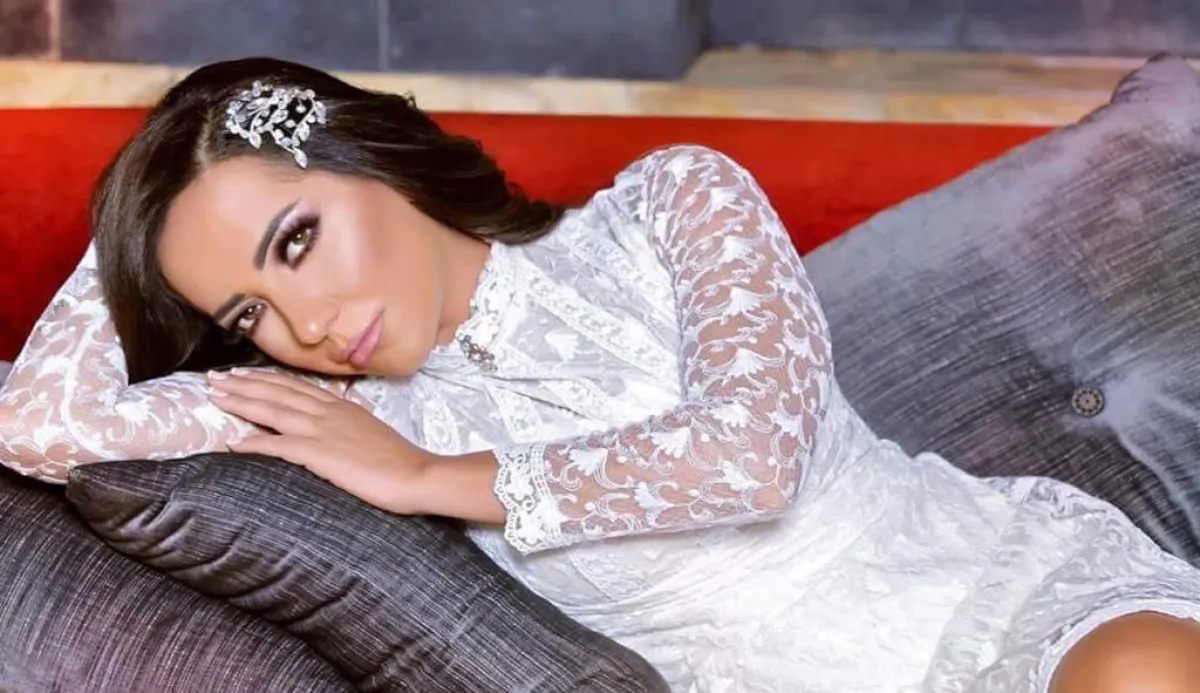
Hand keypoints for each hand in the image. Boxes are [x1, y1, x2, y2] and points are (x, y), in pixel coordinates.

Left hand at [207, 368, 432, 514]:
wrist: (416, 475)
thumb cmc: (399, 460)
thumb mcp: (372, 432)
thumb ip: (352, 423)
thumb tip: (344, 422)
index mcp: (341, 406)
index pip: (295, 386)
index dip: (265, 378)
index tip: (241, 374)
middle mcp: (328, 412)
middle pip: (277, 392)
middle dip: (243, 384)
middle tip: (214, 378)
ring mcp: (323, 431)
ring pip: (273, 411)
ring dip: (241, 402)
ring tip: (215, 396)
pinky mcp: (320, 454)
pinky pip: (279, 446)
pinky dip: (254, 443)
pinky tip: (234, 442)